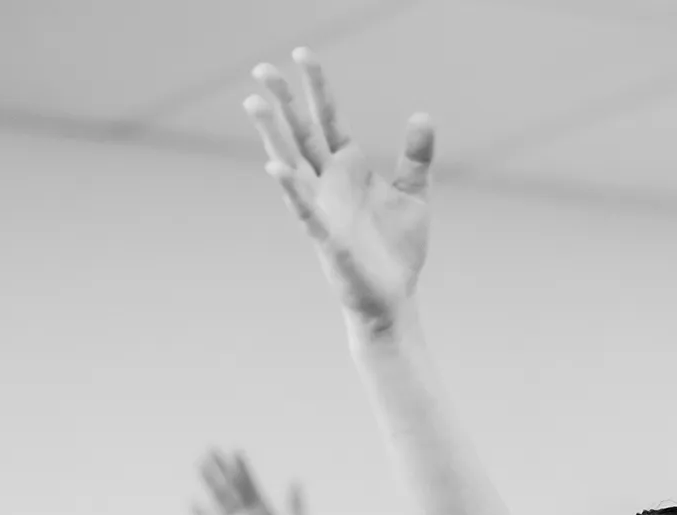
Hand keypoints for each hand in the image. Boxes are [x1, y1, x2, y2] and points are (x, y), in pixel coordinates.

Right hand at [192, 450, 311, 514]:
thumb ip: (295, 508)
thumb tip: (294, 481)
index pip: (251, 487)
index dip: (243, 470)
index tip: (234, 451)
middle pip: (232, 491)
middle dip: (221, 471)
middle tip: (209, 450)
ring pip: (221, 504)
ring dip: (210, 485)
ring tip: (199, 466)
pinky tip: (193, 503)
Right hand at [245, 51, 432, 333]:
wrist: (394, 300)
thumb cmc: (398, 251)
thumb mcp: (414, 195)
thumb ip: (415, 156)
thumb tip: (422, 115)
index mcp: (348, 169)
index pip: (328, 118)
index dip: (316, 87)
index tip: (301, 53)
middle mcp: (329, 185)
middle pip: (301, 135)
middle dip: (282, 102)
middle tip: (261, 68)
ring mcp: (324, 212)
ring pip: (292, 166)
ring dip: (272, 136)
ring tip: (254, 104)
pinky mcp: (328, 241)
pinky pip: (306, 213)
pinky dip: (293, 192)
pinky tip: (277, 170)